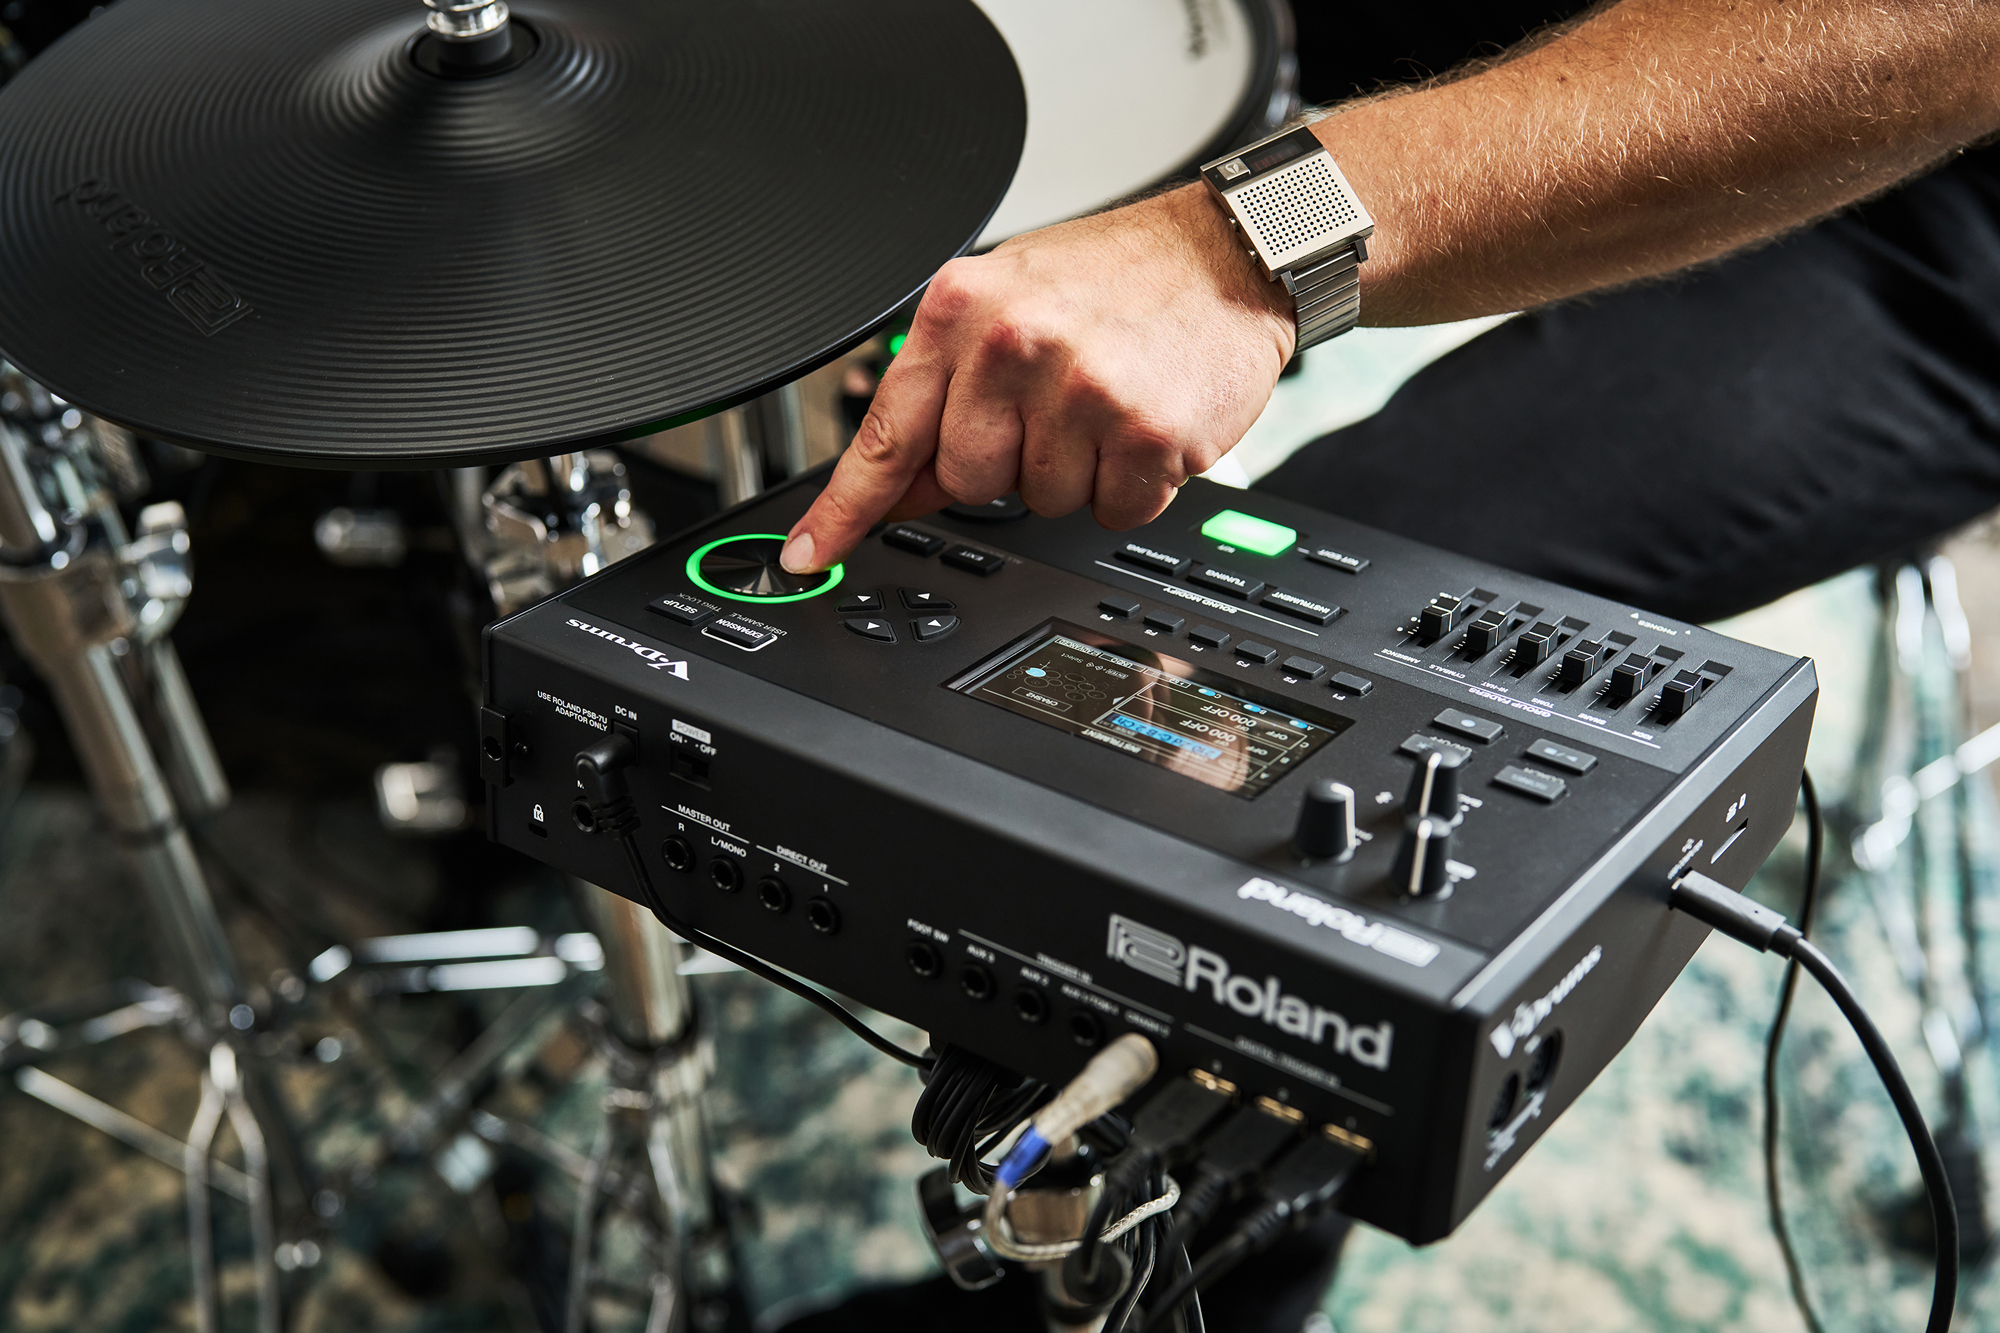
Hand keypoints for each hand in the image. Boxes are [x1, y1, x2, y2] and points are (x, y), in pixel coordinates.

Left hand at [779, 184, 1295, 573]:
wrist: (1229, 254)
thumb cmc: (1118, 276)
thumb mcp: (1008, 304)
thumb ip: (948, 391)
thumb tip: (895, 486)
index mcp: (963, 310)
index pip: (886, 432)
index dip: (844, 507)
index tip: (810, 553)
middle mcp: (1013, 346)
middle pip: (967, 481)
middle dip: (1009, 461)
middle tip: (1054, 405)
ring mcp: (1079, 391)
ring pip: (1041, 501)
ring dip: (1076, 471)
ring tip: (1105, 403)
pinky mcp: (1143, 433)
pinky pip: (1112, 510)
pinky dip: (1131, 484)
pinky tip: (1143, 424)